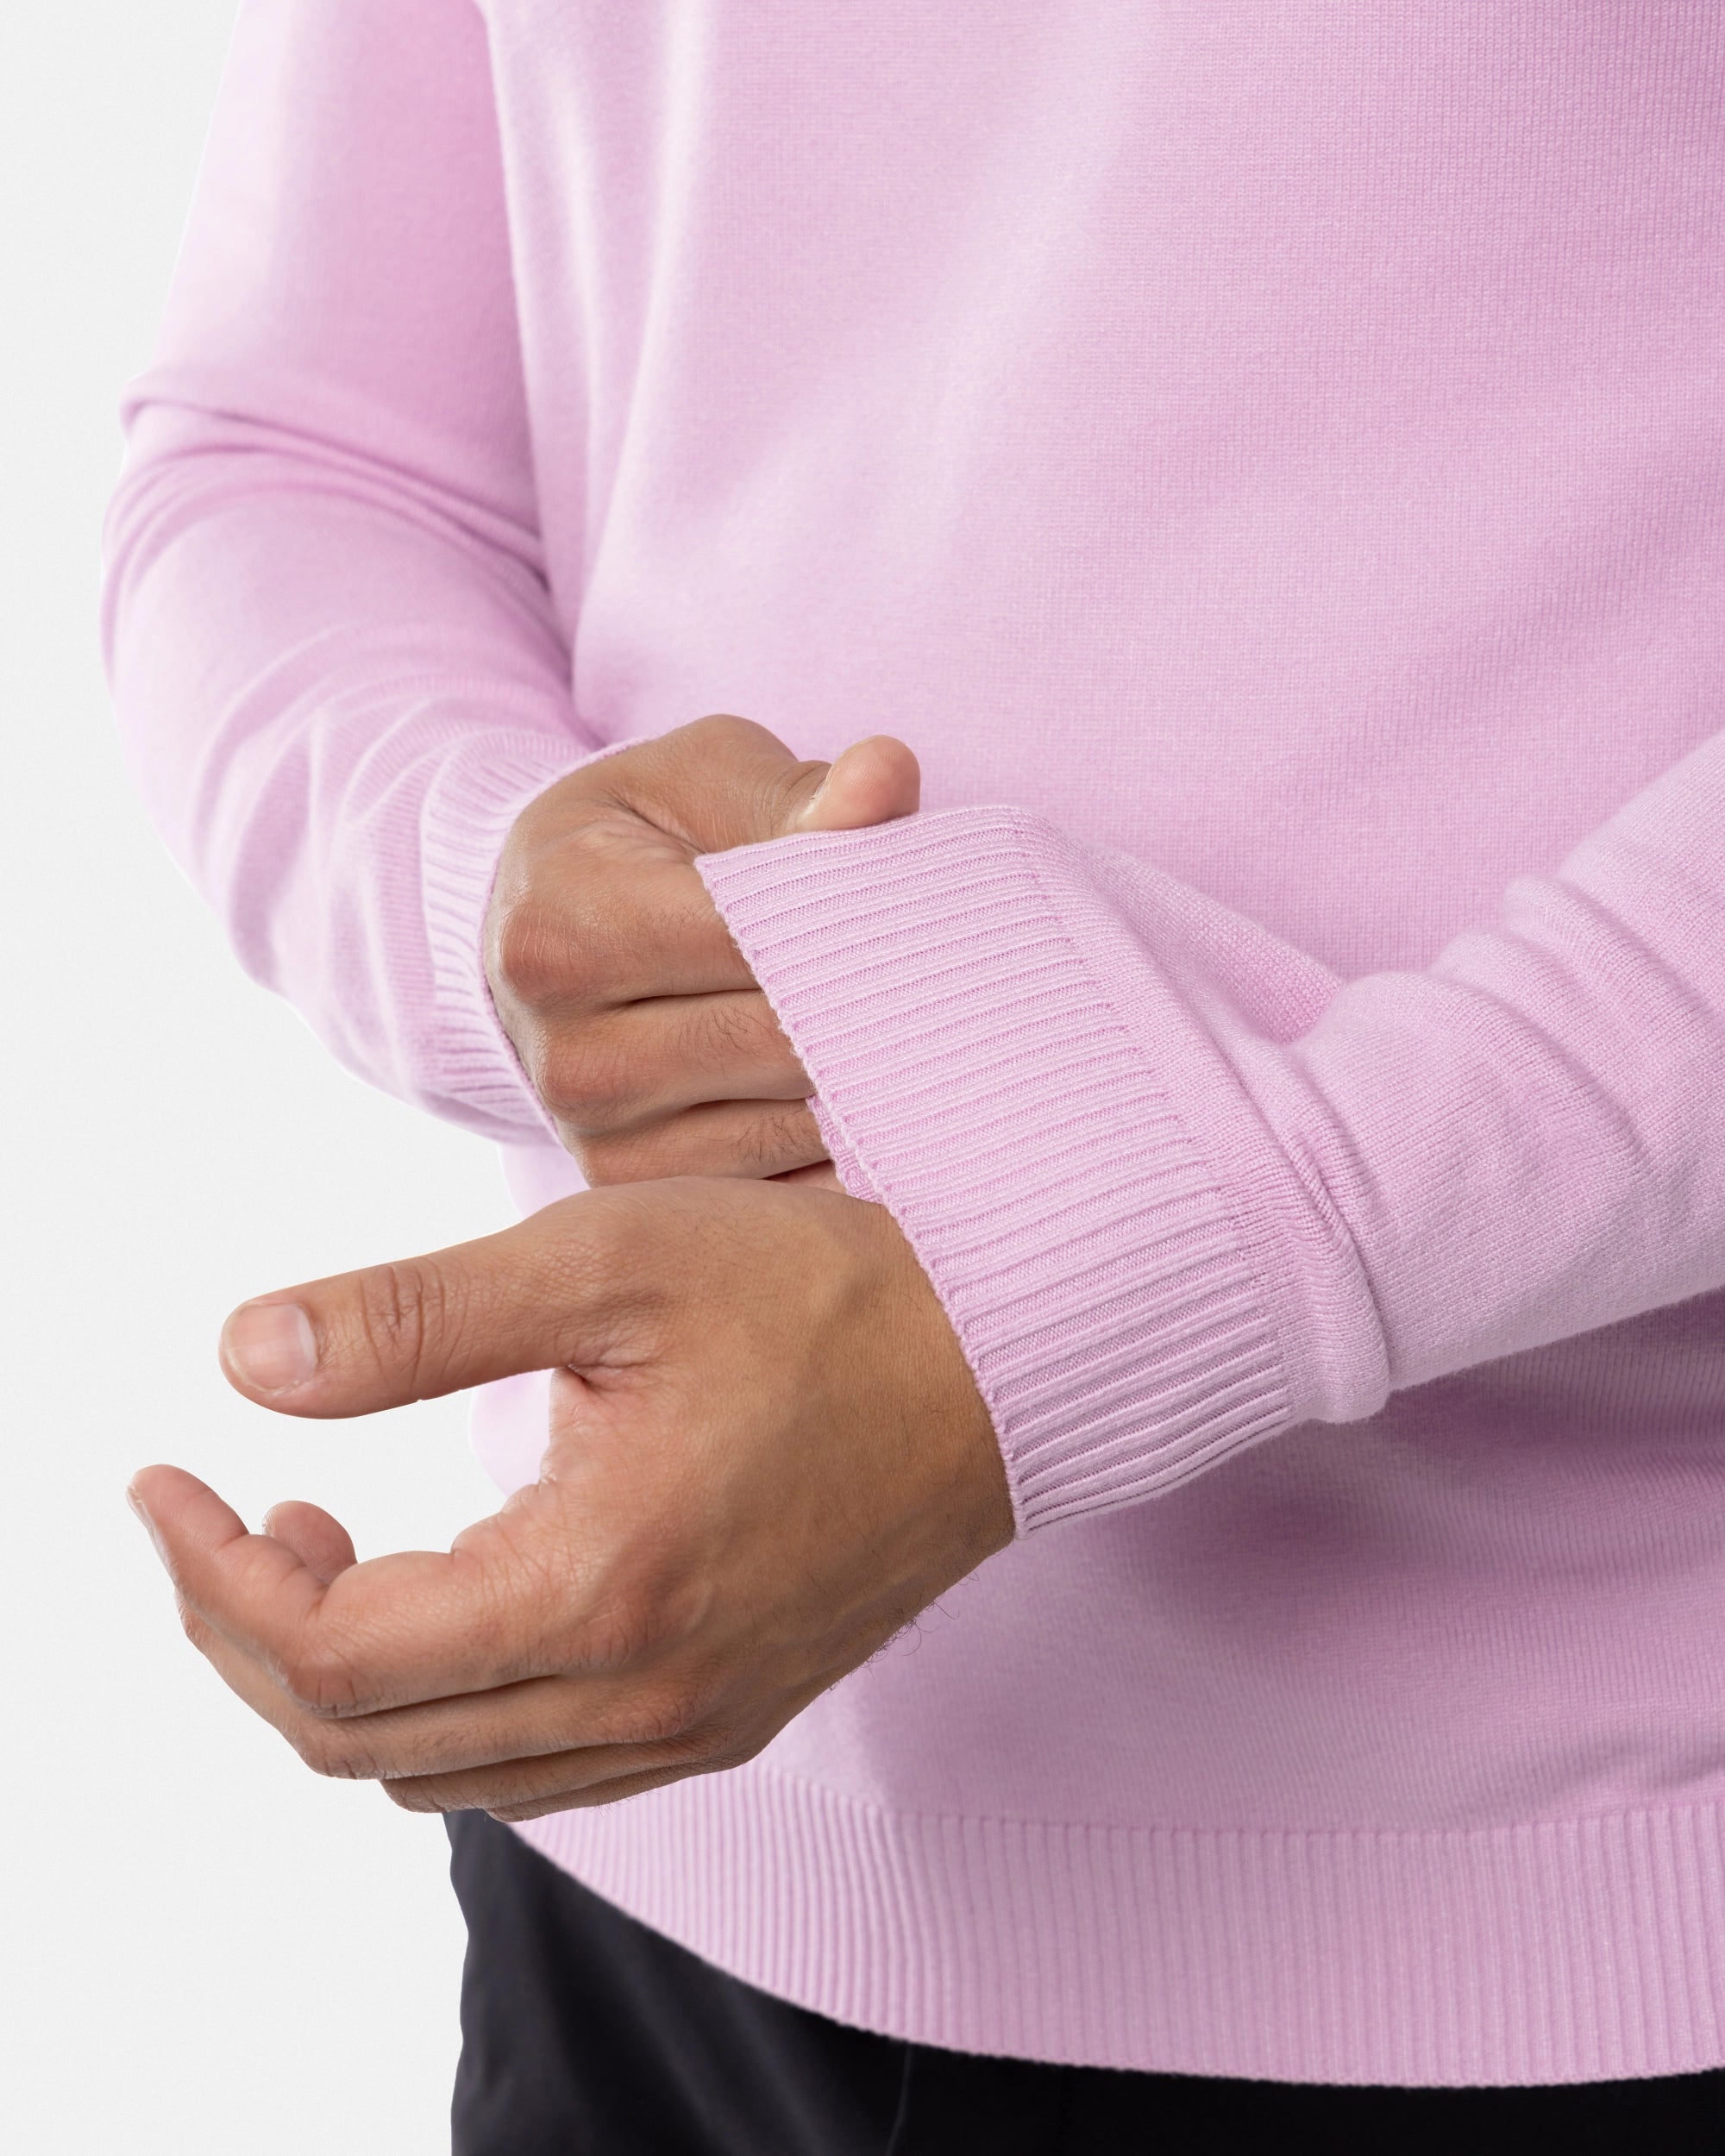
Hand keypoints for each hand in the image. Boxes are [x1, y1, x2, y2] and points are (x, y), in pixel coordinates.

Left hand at [128, 1180, 1012, 1818]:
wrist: (1016, 1358)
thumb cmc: (831, 1292)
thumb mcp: (611, 1259)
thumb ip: (414, 1319)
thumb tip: (241, 1361)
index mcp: (599, 1590)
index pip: (327, 1654)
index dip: (212, 1575)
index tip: (163, 1478)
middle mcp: (640, 1698)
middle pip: (362, 1742)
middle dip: (248, 1632)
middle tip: (222, 1509)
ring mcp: (690, 1723)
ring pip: (441, 1773)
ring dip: (342, 1676)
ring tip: (318, 1539)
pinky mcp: (727, 1711)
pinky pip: (533, 1769)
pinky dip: (442, 1707)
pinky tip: (446, 1594)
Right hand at [486, 715, 918, 1185]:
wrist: (541, 931)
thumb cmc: (639, 839)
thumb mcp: (702, 780)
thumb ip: (799, 794)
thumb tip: (887, 778)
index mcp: (561, 926)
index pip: (749, 940)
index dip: (852, 930)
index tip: (929, 923)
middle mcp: (563, 1051)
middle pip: (777, 1043)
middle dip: (877, 1013)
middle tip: (966, 994)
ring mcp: (594, 1137)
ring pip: (788, 1126)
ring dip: (873, 1093)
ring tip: (936, 1048)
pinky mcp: (631, 1192)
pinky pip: (777, 1188)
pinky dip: (841, 1157)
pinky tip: (886, 1113)